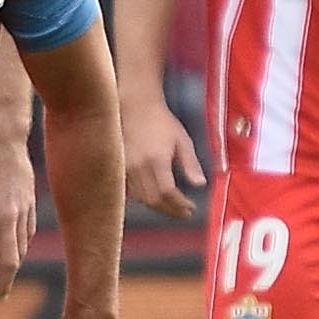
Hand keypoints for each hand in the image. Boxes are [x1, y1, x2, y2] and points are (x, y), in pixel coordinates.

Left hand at [0, 126, 36, 297]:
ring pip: (21, 248)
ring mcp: (22, 211)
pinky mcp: (31, 203)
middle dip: (4, 283)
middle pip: (10, 261)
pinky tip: (16, 253)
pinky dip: (22, 247)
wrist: (3, 139)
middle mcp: (7, 218)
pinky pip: (28, 232)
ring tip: (6, 279)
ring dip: (13, 268)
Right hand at [123, 97, 204, 218]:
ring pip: (141, 198)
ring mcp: (125, 168)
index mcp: (156, 159)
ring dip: (158, 206)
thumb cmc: (161, 121)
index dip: (180, 204)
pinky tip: (154, 199)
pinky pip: (130, 192)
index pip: (168, 192)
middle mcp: (138, 166)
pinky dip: (143, 199)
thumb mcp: (182, 139)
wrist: (135, 106)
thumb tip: (200, 185)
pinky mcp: (118, 168)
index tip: (191, 208)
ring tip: (172, 207)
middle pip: (154, 199)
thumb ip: (190, 163)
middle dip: (171, 210)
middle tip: (184, 212)